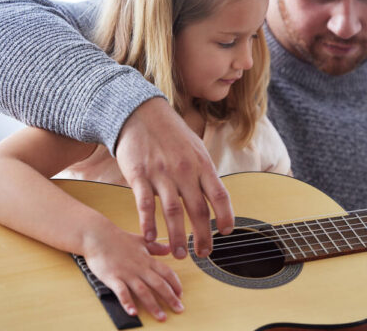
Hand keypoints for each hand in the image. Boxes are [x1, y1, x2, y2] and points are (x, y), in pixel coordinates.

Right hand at [83, 224, 183, 320]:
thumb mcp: (141, 240)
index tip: (181, 294)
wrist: (97, 236)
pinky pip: (122, 292)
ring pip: (144, 291)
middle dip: (171, 298)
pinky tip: (133, 312)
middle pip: (159, 284)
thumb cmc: (118, 239)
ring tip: (161, 317)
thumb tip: (169, 249)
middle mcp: (139, 267)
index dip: (175, 284)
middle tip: (179, 309)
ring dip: (153, 305)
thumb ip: (155, 247)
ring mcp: (126, 273)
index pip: (167, 273)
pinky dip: (128, 302)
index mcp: (147, 259)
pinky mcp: (113, 277)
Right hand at [116, 97, 233, 258]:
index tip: (226, 232)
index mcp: (202, 163)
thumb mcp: (195, 147)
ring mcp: (161, 173)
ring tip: (179, 254)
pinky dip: (148, 223)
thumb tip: (217, 197)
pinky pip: (145, 204)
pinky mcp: (139, 175)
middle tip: (204, 254)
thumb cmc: (170, 133)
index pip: (219, 194)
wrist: (140, 112)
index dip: (226, 215)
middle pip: (198, 209)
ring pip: (173, 211)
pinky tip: (150, 238)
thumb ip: (204, 172)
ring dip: (177, 236)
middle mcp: (185, 170)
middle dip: (203, 235)